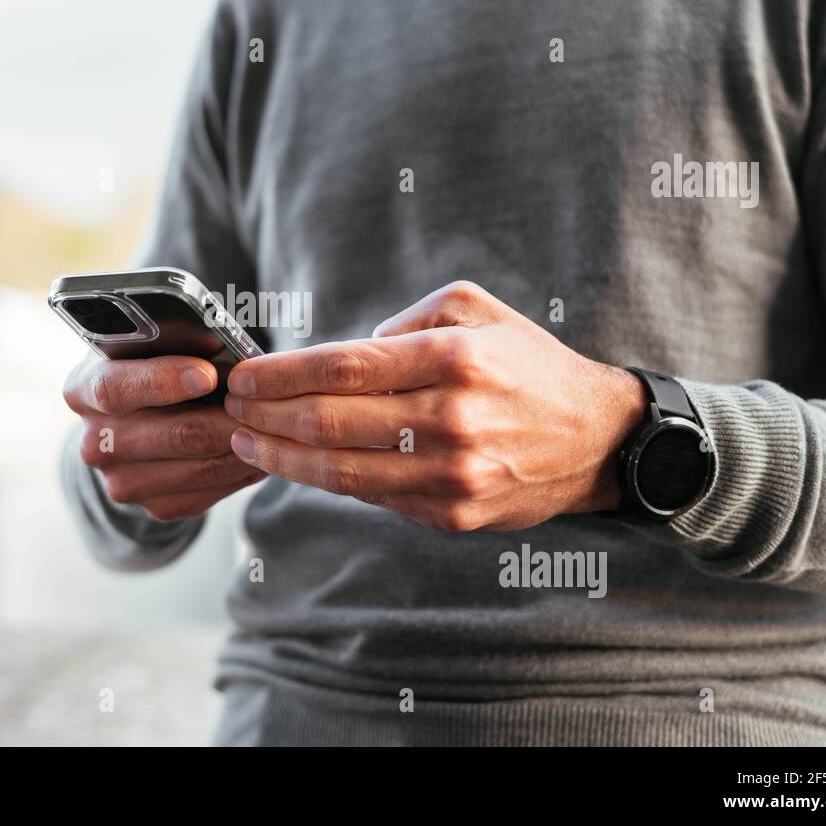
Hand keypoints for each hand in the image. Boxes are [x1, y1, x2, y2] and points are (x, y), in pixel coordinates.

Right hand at [64, 354, 265, 520]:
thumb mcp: (152, 345)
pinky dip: (241, 471)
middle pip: (170, 435)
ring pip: (198, 468)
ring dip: (244, 447)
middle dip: (226, 419)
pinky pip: (209, 492)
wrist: (138, 421)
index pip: (115, 388)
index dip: (163, 381)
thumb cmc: (153, 368)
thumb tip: (231, 357)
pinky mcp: (154, 507)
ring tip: (275, 426)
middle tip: (265, 405)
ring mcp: (121, 481)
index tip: (207, 375)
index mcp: (83, 389)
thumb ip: (178, 345)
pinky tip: (261, 451)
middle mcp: (94, 442)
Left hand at [223, 281, 646, 531]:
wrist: (595, 439)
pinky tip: (298, 466)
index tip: (242, 376)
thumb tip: (344, 355)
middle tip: (231, 410)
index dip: (281, 374)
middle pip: (330, 422)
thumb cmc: (526, 365)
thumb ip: (406, 320)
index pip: (343, 366)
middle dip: (266, 417)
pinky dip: (326, 481)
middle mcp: (451, 420)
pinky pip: (372, 498)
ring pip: (341, 472)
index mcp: (453, 360)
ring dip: (281, 459)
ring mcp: (451, 474)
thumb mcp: (476, 310)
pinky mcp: (451, 514)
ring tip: (246, 443)